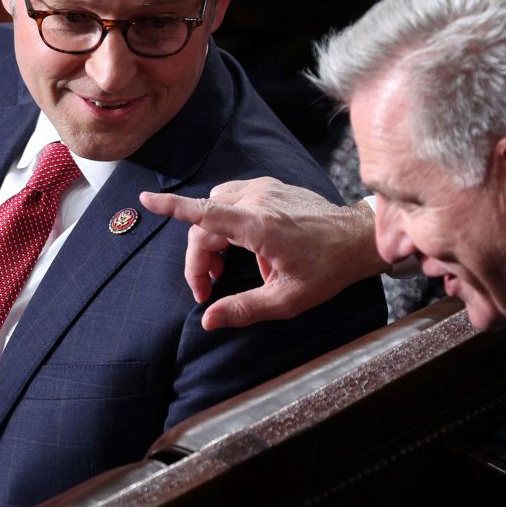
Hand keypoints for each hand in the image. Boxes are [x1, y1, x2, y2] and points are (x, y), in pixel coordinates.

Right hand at [139, 177, 384, 329]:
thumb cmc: (327, 269)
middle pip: (206, 223)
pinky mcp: (273, 186)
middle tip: (207, 289)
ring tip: (223, 270)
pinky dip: (228, 223)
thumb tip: (209, 320)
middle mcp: (259, 200)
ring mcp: (266, 189)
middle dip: (198, 258)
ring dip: (211, 238)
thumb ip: (244, 309)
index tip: (147, 199)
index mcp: (259, 226)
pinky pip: (235, 199)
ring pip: (217, 208)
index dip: (173, 207)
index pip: (205, 213)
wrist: (358, 239)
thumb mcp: (287, 299)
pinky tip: (245, 248)